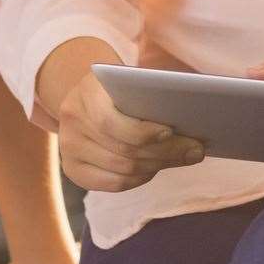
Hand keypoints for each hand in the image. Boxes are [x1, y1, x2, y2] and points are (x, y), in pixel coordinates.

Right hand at [55, 68, 205, 191]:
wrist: (86, 95)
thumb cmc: (120, 87)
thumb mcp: (130, 79)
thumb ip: (152, 94)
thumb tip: (191, 123)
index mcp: (86, 92)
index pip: (111, 122)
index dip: (143, 132)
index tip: (171, 132)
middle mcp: (72, 121)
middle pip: (123, 149)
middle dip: (165, 152)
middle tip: (195, 150)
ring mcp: (68, 148)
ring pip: (122, 169)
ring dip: (158, 165)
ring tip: (184, 157)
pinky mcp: (73, 170)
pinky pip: (114, 184)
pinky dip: (140, 178)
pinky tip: (157, 168)